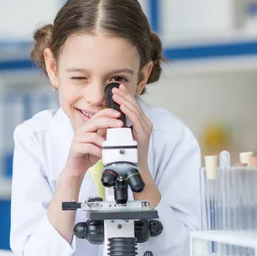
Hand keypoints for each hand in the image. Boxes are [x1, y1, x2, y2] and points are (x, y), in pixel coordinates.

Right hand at [63, 108, 122, 178]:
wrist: (77, 167)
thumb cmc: (88, 154)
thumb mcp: (100, 143)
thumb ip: (106, 135)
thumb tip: (119, 130)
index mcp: (89, 127)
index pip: (98, 115)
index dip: (108, 112)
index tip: (118, 114)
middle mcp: (83, 131)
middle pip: (96, 122)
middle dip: (110, 122)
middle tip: (120, 124)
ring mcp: (78, 139)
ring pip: (93, 136)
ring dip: (104, 143)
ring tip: (111, 148)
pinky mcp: (76, 148)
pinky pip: (89, 147)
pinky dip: (98, 151)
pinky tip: (103, 155)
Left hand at [112, 85, 160, 207]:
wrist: (133, 167)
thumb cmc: (127, 152)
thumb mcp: (122, 135)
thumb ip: (119, 124)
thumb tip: (111, 114)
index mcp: (140, 123)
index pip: (132, 106)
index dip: (125, 96)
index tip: (116, 88)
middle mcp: (145, 124)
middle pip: (134, 105)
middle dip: (124, 95)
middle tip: (114, 88)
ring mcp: (145, 128)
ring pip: (135, 110)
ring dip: (125, 101)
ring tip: (116, 94)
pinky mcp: (144, 134)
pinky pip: (136, 120)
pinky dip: (129, 112)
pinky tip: (122, 107)